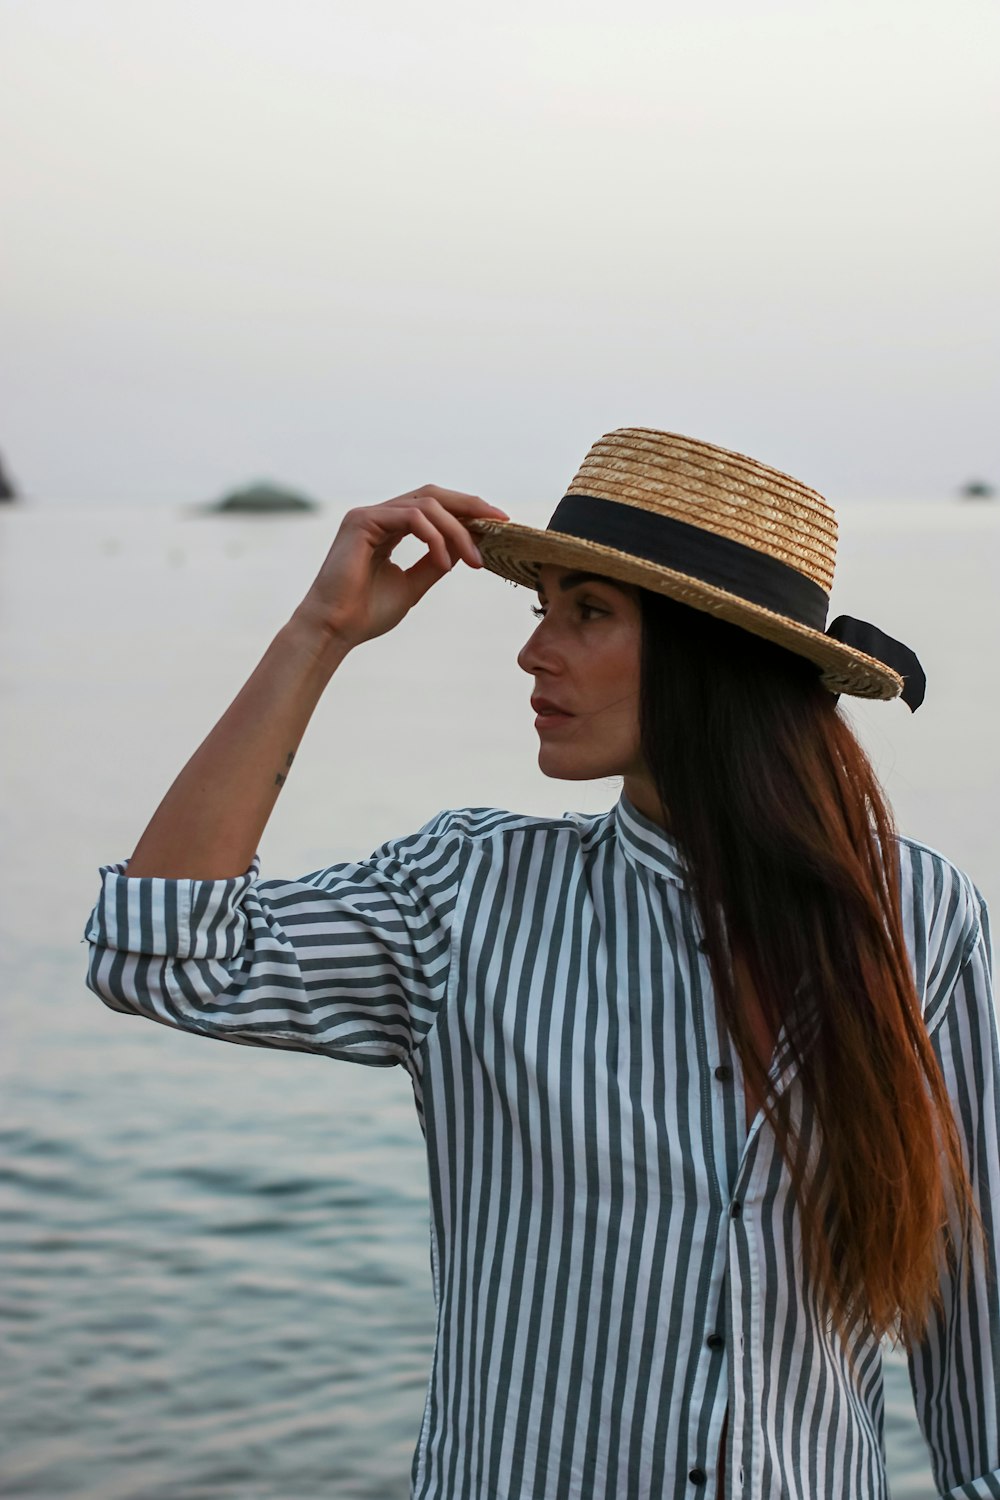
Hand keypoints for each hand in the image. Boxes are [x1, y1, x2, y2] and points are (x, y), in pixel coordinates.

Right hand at [293, 485, 509, 649]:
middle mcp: (377, 515)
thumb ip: (435, 562)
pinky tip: (445, 563)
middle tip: (500, 523)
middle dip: (471, 505)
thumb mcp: (412, 585)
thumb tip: (465, 546)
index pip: (433, 507)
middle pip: (433, 494)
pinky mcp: (362, 521)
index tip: (498, 527)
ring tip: (475, 560)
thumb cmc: (366, 613)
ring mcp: (368, 514)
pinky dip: (436, 538)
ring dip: (458, 530)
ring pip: (427, 504)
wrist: (335, 629)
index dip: (467, 511)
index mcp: (388, 527)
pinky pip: (412, 517)